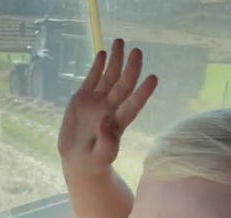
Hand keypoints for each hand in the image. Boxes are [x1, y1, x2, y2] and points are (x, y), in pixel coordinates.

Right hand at [58, 39, 157, 176]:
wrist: (78, 159)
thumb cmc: (93, 162)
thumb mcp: (100, 157)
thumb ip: (107, 143)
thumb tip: (107, 122)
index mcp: (118, 123)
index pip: (133, 105)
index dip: (143, 93)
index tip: (153, 79)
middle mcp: (110, 108)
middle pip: (123, 86)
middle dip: (131, 69)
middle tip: (138, 52)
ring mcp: (97, 101)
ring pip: (109, 77)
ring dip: (115, 60)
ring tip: (120, 42)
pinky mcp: (83, 98)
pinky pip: (92, 79)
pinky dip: (97, 66)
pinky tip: (103, 53)